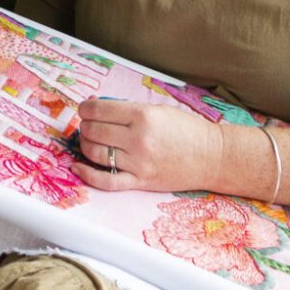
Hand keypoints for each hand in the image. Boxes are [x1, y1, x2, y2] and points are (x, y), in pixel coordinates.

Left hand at [75, 99, 226, 193]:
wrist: (212, 156)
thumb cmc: (187, 130)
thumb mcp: (158, 110)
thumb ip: (128, 109)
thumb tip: (97, 107)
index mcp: (143, 116)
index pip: (99, 110)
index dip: (85, 109)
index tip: (84, 109)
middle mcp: (138, 139)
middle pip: (94, 131)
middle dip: (85, 126)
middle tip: (87, 125)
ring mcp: (139, 163)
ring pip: (96, 153)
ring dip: (85, 145)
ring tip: (87, 140)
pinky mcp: (141, 182)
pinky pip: (107, 181)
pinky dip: (88, 175)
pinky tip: (78, 167)